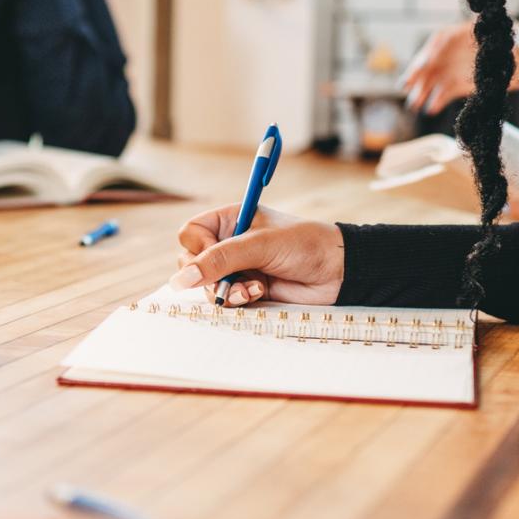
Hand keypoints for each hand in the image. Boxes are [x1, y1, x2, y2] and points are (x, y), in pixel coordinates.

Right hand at [171, 204, 343, 306]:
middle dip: (209, 276)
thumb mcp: (259, 245)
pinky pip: (226, 299)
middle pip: (192, 263)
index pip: (191, 233)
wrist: (338, 272)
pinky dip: (238, 300)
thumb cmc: (305, 245)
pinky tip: (259, 293)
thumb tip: (180, 280)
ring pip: (207, 285)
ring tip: (252, 289)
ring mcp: (238, 267)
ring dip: (226, 291)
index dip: (198, 249)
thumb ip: (219, 260)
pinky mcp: (247, 288)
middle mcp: (230, 242)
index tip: (215, 257)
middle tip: (229, 280)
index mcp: (230, 219)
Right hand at [399, 20, 518, 119]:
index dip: (429, 52)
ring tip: (413, 105)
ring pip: (437, 77)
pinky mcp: (466, 82)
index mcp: (471, 33)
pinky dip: (438, 99)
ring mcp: (461, 66)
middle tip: (405, 88)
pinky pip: (447, 91)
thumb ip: (511, 46)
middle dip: (419, 73)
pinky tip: (430, 109)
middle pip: (434, 59)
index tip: (421, 66)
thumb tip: (501, 45)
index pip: (443, 40)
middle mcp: (461, 49)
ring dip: (423, 90)